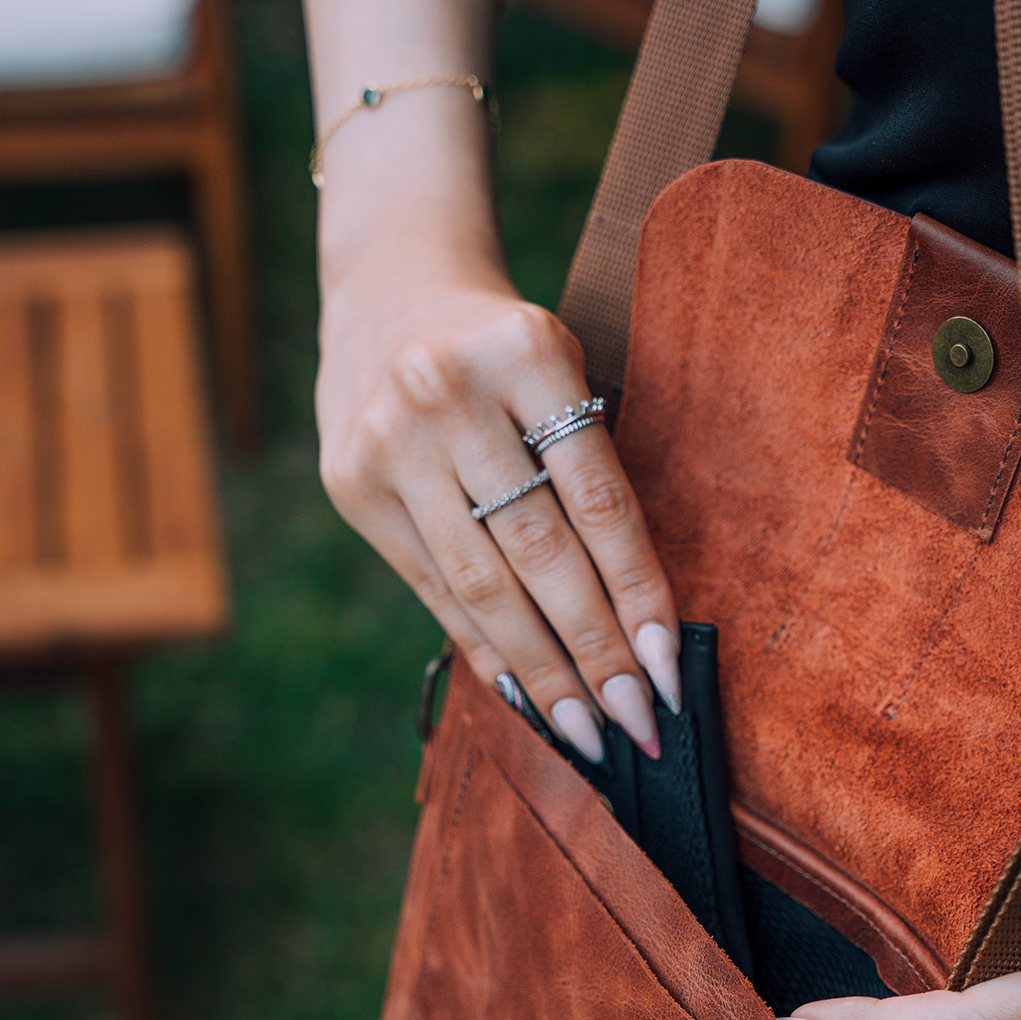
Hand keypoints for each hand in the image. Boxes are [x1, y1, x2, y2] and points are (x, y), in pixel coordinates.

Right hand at [317, 266, 680, 763]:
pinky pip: (431, 587)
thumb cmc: (504, 348)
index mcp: (524, 353)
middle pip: (539, 552)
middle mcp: (446, 394)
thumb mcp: (560, 368)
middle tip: (636, 722)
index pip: (598, 498)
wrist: (388, 288)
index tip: (669, 667)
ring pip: (481, 584)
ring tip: (586, 731)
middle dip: (594, 651)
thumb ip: (589, 469)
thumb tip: (637, 620)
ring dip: (541, 670)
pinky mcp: (351, 485)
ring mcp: (388, 442)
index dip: (638, 591)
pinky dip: (482, 647)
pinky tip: (524, 695)